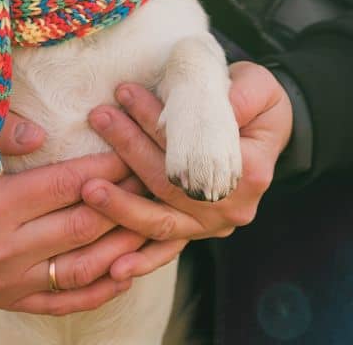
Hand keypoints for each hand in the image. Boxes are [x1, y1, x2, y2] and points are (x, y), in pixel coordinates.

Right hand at [0, 110, 157, 316]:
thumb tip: (38, 134)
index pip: (64, 185)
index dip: (105, 168)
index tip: (133, 152)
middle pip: (81, 226)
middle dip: (124, 200)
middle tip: (152, 179)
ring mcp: (5, 283)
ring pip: (82, 268)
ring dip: (124, 245)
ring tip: (152, 219)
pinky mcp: (10, 302)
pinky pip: (66, 301)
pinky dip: (102, 288)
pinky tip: (129, 268)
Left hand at [77, 60, 293, 283]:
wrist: (264, 128)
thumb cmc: (257, 102)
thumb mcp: (258, 87)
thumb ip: (240, 96)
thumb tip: (213, 106)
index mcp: (249, 172)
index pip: (194, 149)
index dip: (157, 121)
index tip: (125, 94)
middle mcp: (231, 207)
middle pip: (171, 184)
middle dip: (131, 150)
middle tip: (100, 117)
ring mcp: (212, 225)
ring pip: (162, 222)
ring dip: (122, 204)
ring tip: (89, 183)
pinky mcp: (196, 232)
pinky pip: (166, 249)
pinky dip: (141, 260)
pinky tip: (113, 267)